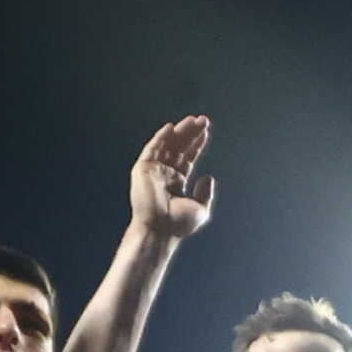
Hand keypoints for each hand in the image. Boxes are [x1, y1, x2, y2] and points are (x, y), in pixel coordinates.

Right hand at [130, 116, 216, 239]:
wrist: (160, 230)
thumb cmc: (178, 225)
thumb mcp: (201, 209)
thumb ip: (205, 193)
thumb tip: (208, 176)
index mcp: (176, 182)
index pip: (187, 157)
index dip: (196, 144)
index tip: (206, 131)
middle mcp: (164, 174)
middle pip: (179, 147)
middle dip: (191, 133)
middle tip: (204, 120)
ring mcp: (153, 171)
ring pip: (168, 145)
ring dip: (180, 131)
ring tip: (194, 120)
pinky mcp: (143, 169)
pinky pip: (152, 149)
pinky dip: (160, 137)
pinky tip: (171, 127)